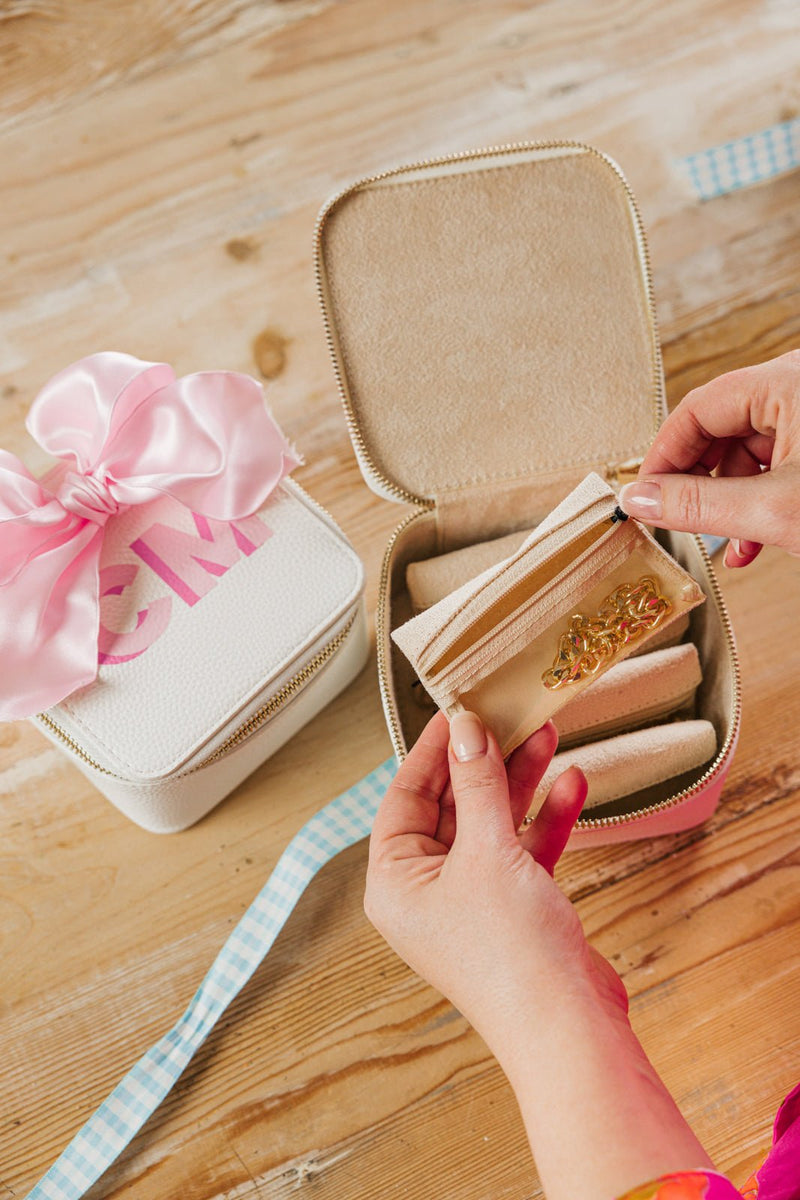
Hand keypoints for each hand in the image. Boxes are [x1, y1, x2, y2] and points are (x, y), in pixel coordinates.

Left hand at [365, 709, 624, 1062]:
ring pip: (492, 824)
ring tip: (546, 735)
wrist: (569, 1026)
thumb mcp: (487, 851)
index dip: (433, 750)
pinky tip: (571, 785)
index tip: (458, 710)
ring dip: (520, 782)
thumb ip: (478, 785)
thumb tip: (467, 730)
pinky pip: (524, 850)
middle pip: (451, 806)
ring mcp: (473, 900)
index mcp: (395, 882)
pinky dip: (546, 819)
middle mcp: (427, 891)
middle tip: (508, 716)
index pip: (404, 796)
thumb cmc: (511, 955)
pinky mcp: (515, 909)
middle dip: (484, 762)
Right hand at [618, 349, 799, 567]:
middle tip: (681, 520)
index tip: (646, 496)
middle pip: (720, 430)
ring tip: (734, 543)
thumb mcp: (772, 510)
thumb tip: (639, 499)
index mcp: (787, 381)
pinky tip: (756, 540)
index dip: (665, 457)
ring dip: (731, 502)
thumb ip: (698, 505)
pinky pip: (775, 461)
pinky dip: (760, 499)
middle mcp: (797, 385)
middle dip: (700, 485)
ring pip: (747, 451)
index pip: (697, 409)